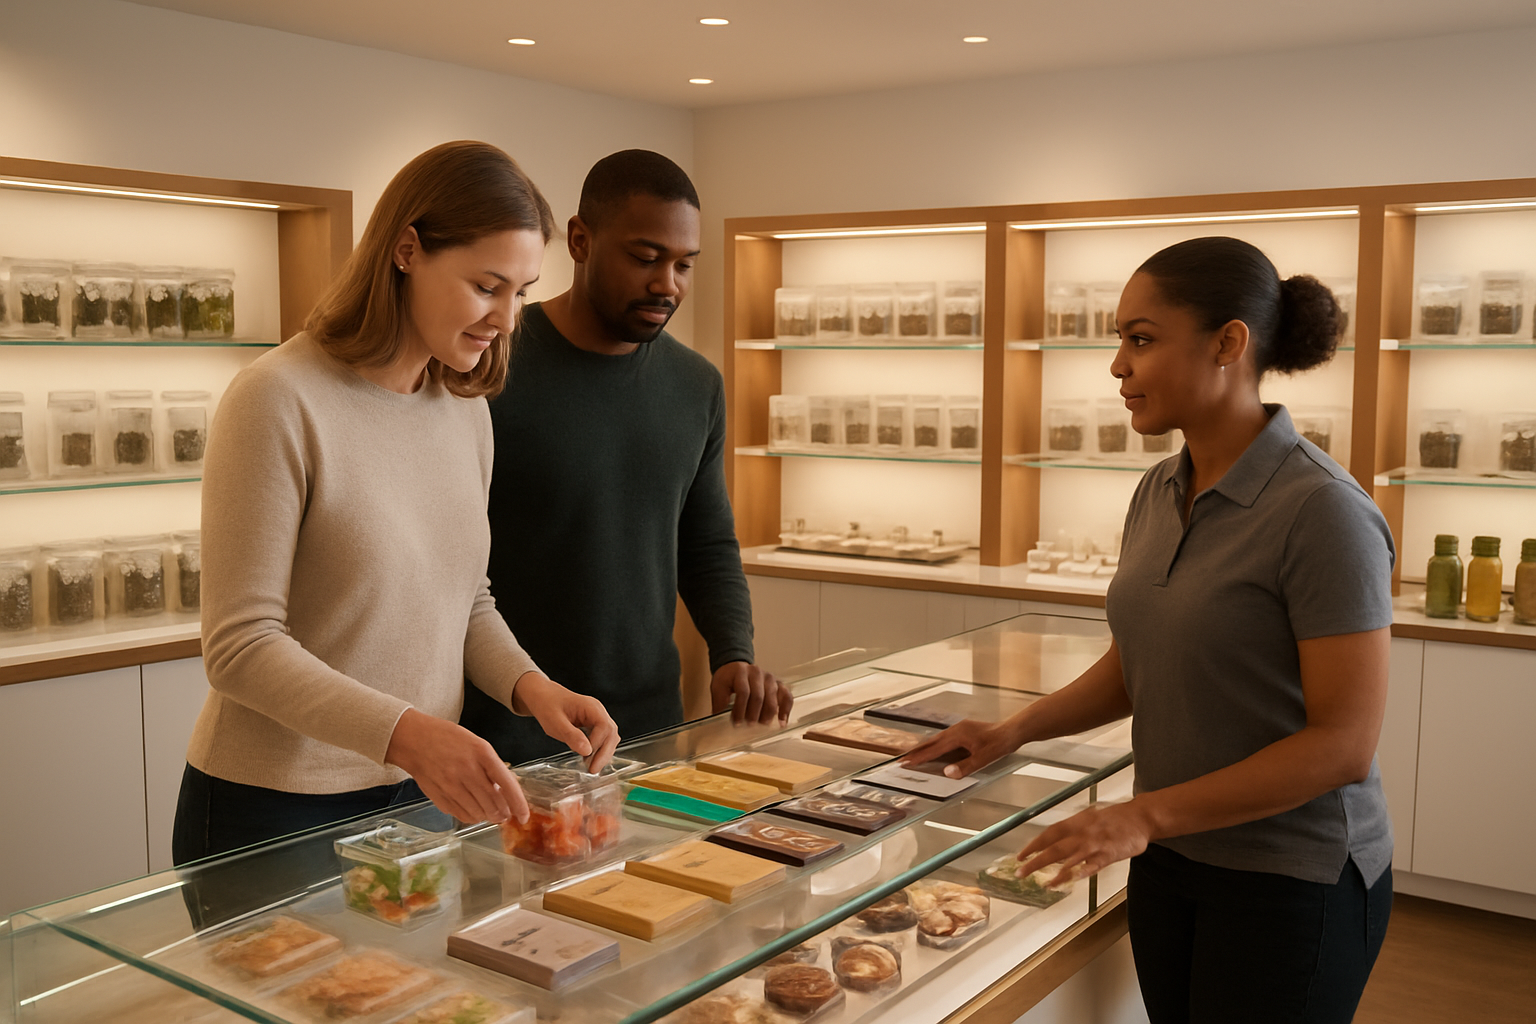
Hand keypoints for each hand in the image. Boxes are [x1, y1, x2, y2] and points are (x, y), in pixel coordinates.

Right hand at [385, 708, 527, 824]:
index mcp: (481, 753)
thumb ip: (491, 766)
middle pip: (494, 803)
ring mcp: (452, 785)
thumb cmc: (448, 738)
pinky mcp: (440, 796)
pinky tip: (473, 810)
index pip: (507, 784)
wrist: (414, 740)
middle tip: (506, 815)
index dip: (518, 804)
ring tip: (490, 813)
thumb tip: (506, 788)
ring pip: (478, 813)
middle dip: (504, 814)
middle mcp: (468, 770)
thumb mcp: (476, 743)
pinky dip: (471, 817)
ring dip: (488, 816)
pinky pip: (462, 815)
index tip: (524, 816)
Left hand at [511, 672, 619, 772]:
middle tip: (593, 770)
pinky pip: (602, 738)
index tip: (587, 759)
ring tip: (591, 767)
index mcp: (591, 706)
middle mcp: (598, 711)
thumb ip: (571, 736)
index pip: (604, 727)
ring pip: (609, 737)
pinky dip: (598, 749)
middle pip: (611, 733)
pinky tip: (589, 759)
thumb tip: (587, 751)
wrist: (542, 696)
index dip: (598, 744)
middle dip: (604, 753)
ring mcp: (597, 717)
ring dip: (603, 753)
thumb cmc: (547, 705)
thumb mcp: (554, 722)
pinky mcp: (593, 724)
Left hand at [710, 661, 792, 724]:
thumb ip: (719, 702)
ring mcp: (770, 678)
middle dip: (754, 713)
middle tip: (750, 725)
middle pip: (758, 695)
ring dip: (769, 713)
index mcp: (741, 672)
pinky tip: (782, 721)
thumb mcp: (718, 687)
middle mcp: (757, 673)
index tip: (737, 722)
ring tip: (763, 724)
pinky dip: (785, 709)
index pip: (743, 691)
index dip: (740, 709)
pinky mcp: (778, 684)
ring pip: (773, 696)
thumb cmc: (728, 678)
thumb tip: (718, 720)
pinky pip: (786, 696)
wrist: (736, 667)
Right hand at [900, 718, 1020, 777]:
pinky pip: (944, 739)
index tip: (906, 762)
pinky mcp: (964, 730)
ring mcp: (959, 729)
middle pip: (931, 742)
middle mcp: (955, 730)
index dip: (919, 757)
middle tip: (903, 760)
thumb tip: (947, 773)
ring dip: (925, 748)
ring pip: (937, 739)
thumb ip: (965, 767)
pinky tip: (935, 750)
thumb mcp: (984, 758)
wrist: (1012, 730)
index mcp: (957, 736)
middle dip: (917, 752)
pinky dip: (935, 745)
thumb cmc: (999, 743)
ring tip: (914, 755)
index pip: (934, 749)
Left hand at [1015, 800, 1154, 887]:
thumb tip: (1055, 838)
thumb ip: (1073, 829)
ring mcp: (1095, 844)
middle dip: (1036, 860)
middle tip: (1021, 872)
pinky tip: (1072, 880)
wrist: (1140, 817)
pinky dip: (1082, 872)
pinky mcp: (1109, 854)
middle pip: (1055, 848)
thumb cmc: (1114, 818)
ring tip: (1044, 884)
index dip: (1034, 845)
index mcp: (1076, 822)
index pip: (1049, 834)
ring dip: (1057, 872)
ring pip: (1071, 858)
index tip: (1020, 856)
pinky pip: (1093, 865)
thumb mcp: (1089, 817)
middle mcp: (1082, 832)